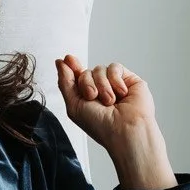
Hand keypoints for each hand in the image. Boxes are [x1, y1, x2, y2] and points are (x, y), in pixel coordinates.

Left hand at [54, 56, 176, 189]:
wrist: (125, 130)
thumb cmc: (101, 126)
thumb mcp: (74, 106)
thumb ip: (65, 83)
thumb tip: (60, 62)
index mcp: (87, 97)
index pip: (77, 77)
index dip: (71, 67)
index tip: (66, 59)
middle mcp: (100, 90)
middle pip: (85, 72)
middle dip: (86, 84)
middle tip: (93, 97)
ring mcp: (115, 84)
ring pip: (99, 69)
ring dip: (102, 85)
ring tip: (109, 101)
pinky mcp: (129, 79)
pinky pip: (115, 67)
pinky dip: (115, 80)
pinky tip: (121, 94)